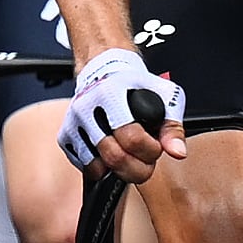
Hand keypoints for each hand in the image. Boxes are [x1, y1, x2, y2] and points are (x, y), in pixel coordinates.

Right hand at [58, 49, 185, 181]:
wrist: (104, 71)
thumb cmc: (136, 84)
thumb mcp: (165, 95)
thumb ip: (173, 126)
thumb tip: (177, 152)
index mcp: (112, 93)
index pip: (132, 138)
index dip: (150, 151)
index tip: (157, 149)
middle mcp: (87, 108)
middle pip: (114, 156)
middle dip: (137, 168)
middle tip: (147, 162)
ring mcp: (73, 123)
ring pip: (97, 166)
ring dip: (120, 170)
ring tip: (132, 157)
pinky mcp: (65, 137)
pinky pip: (84, 167)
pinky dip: (103, 168)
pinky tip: (114, 154)